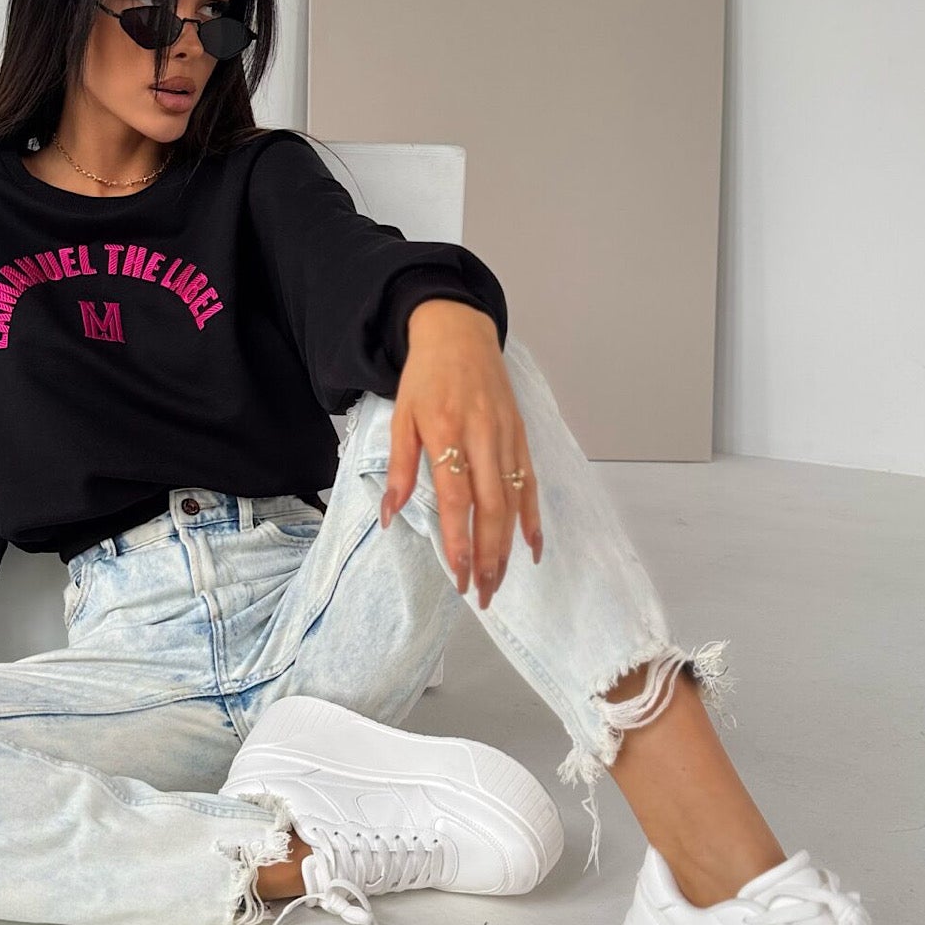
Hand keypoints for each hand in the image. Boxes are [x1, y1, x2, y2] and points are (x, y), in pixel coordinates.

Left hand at [379, 300, 542, 608]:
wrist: (458, 332)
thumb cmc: (425, 377)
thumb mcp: (401, 416)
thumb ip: (400, 467)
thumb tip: (390, 515)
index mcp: (448, 431)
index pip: (457, 496)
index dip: (459, 538)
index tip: (459, 574)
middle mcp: (482, 436)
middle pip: (491, 506)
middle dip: (488, 554)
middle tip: (482, 592)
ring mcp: (506, 437)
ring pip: (513, 500)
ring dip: (508, 546)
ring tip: (499, 581)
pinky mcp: (520, 436)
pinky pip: (531, 483)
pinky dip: (534, 517)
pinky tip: (532, 548)